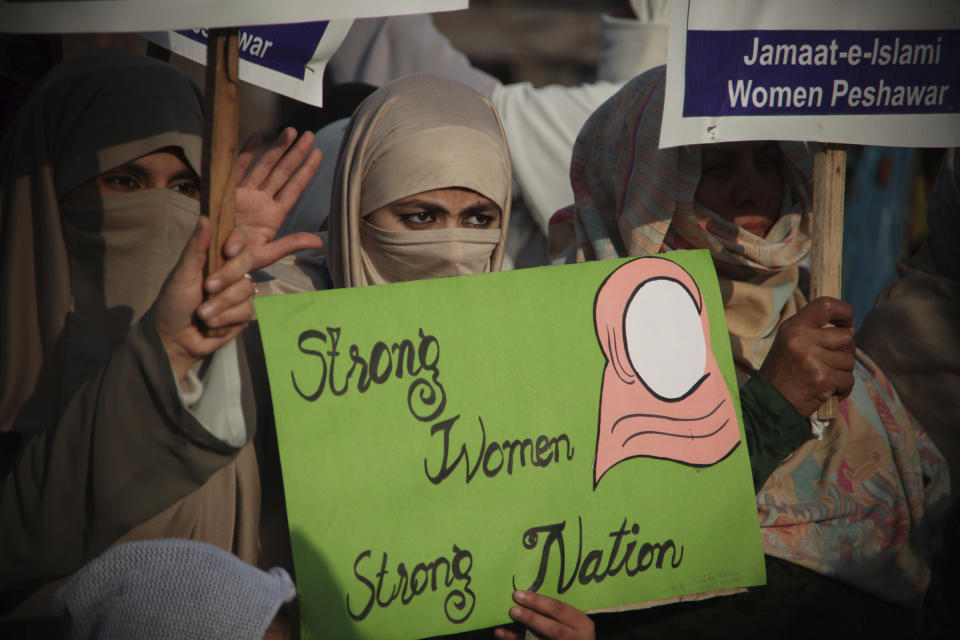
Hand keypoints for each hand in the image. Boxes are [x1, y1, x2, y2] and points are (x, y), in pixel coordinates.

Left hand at [154, 217, 256, 381]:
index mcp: (216, 257)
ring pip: (246, 289)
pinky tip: (212, 324)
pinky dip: (225, 319)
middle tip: (207, 288)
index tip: (228, 251)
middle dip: (226, 278)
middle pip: (246, 262)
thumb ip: (196, 247)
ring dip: (221, 305)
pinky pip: (246, 311)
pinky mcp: (244, 314)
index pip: (239, 239)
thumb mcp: (182, 273)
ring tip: (202, 314)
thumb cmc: (173, 303)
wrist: (175, 339)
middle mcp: (231, 272)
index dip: (238, 242)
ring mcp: (239, 293)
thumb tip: (205, 217)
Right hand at [229, 127, 324, 270]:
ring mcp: (245, 195)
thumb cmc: (237, 264)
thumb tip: (320, 241)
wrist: (209, 263)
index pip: (294, 188)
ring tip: (291, 132)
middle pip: (282, 172)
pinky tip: (257, 136)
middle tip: (310, 135)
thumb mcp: (266, 255)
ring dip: (277, 149)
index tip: (318, 153)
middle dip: (296, 153)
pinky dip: (246, 152)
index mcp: (273, 216)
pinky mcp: (227, 193)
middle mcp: (261, 202)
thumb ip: (291, 244)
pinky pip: (238, 168)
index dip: (306, 170)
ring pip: (264, 166)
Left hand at [494, 590, 593, 639]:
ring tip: (501, 630)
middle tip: (512, 610)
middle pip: (553, 629)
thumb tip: (524, 599)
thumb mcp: (572, 622)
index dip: (538, 601)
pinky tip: (504, 638)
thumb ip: (555, 614)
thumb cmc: (573, 632)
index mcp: (582, 624)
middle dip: (531, 619)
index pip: (559, 609)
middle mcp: (578, 638)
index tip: (519, 594)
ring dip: (520, 637)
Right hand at [759, 296, 855, 416]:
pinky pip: (849, 379)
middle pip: (846, 337)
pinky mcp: (822, 379)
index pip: (826, 305)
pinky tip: (827, 390)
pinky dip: (843, 388)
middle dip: (844, 351)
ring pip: (849, 360)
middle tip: (829, 363)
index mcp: (792, 327)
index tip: (848, 324)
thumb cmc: (781, 373)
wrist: (768, 404)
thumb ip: (813, 332)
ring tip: (822, 377)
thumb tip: (849, 330)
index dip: (845, 312)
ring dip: (842, 371)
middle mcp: (801, 339)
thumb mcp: (789, 343)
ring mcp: (812, 359)